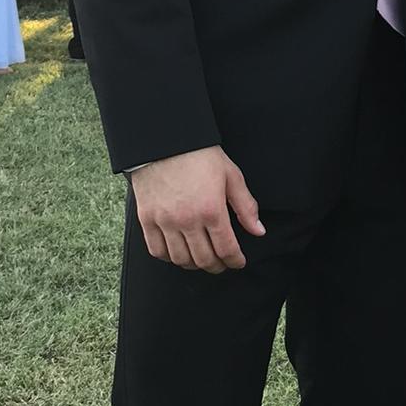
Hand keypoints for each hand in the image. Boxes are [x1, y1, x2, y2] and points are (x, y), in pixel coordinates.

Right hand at [130, 147, 265, 271]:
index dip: (235, 261)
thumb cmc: (199, 155)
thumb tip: (258, 231)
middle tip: (222, 263)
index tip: (238, 262)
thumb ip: (246, 207)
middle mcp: (187, 220)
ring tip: (201, 259)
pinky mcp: (146, 218)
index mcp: (211, 210)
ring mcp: (164, 221)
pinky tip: (178, 252)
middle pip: (204, 259)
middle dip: (217, 266)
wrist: (164, 140)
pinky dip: (169, 258)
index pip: (226, 249)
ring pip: (181, 259)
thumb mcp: (231, 176)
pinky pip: (157, 250)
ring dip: (194, 264)